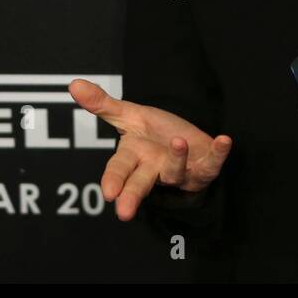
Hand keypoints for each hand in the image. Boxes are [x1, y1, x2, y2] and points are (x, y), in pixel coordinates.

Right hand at [68, 78, 232, 220]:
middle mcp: (154, 168)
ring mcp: (179, 172)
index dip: (113, 181)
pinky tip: (224, 140)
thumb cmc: (154, 132)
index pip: (118, 169)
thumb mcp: (129, 115)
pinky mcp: (204, 169)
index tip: (108, 193)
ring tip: (179, 142)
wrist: (187, 139)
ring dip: (177, 160)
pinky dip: (218, 153)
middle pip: (141, 183)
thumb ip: (103, 104)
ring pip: (175, 172)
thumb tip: (73, 84)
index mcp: (133, 157)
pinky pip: (212, 164)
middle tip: (123, 213)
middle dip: (132, 196)